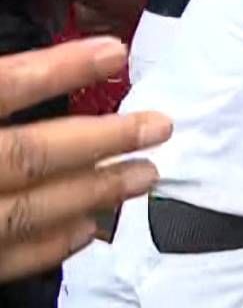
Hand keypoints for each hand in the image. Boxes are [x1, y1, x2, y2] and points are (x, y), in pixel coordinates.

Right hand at [0, 38, 171, 280]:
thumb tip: (34, 63)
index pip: (4, 88)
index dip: (59, 71)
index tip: (116, 52)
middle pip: (29, 154)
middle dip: (102, 140)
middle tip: (161, 126)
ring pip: (29, 210)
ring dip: (94, 192)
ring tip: (148, 175)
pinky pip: (8, 256)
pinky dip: (51, 243)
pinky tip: (88, 228)